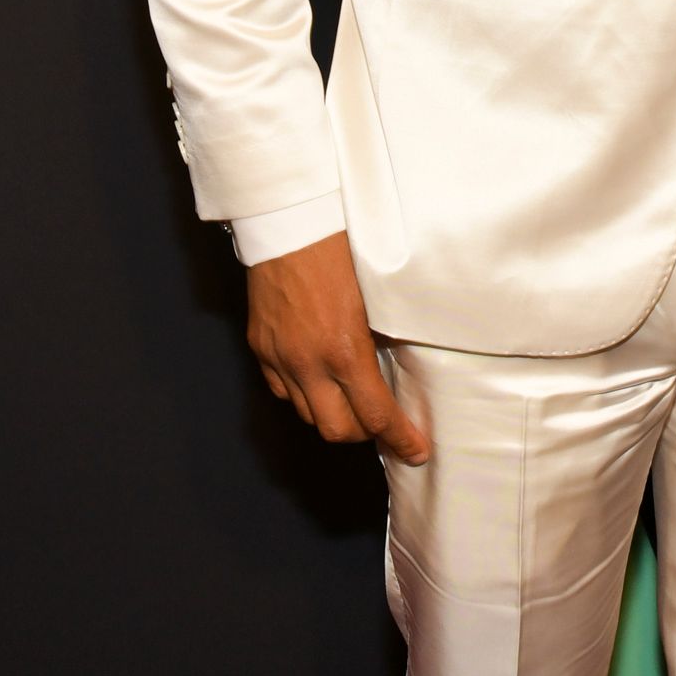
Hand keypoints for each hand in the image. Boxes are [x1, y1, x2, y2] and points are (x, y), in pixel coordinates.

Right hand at [244, 232, 429, 461]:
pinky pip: (281, 389)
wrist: (291, 224)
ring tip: (352, 403)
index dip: (399, 439)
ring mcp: (280, 357)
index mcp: (345, 351)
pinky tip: (319, 381)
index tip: (415, 451)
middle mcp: (308, 362)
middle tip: (383, 427)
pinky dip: (303, 394)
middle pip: (335, 429)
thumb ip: (380, 343)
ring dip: (332, 415)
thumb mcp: (375, 301)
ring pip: (305, 413)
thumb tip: (394, 373)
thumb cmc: (341, 252)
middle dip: (363, 434)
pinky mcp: (260, 347)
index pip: (376, 416)